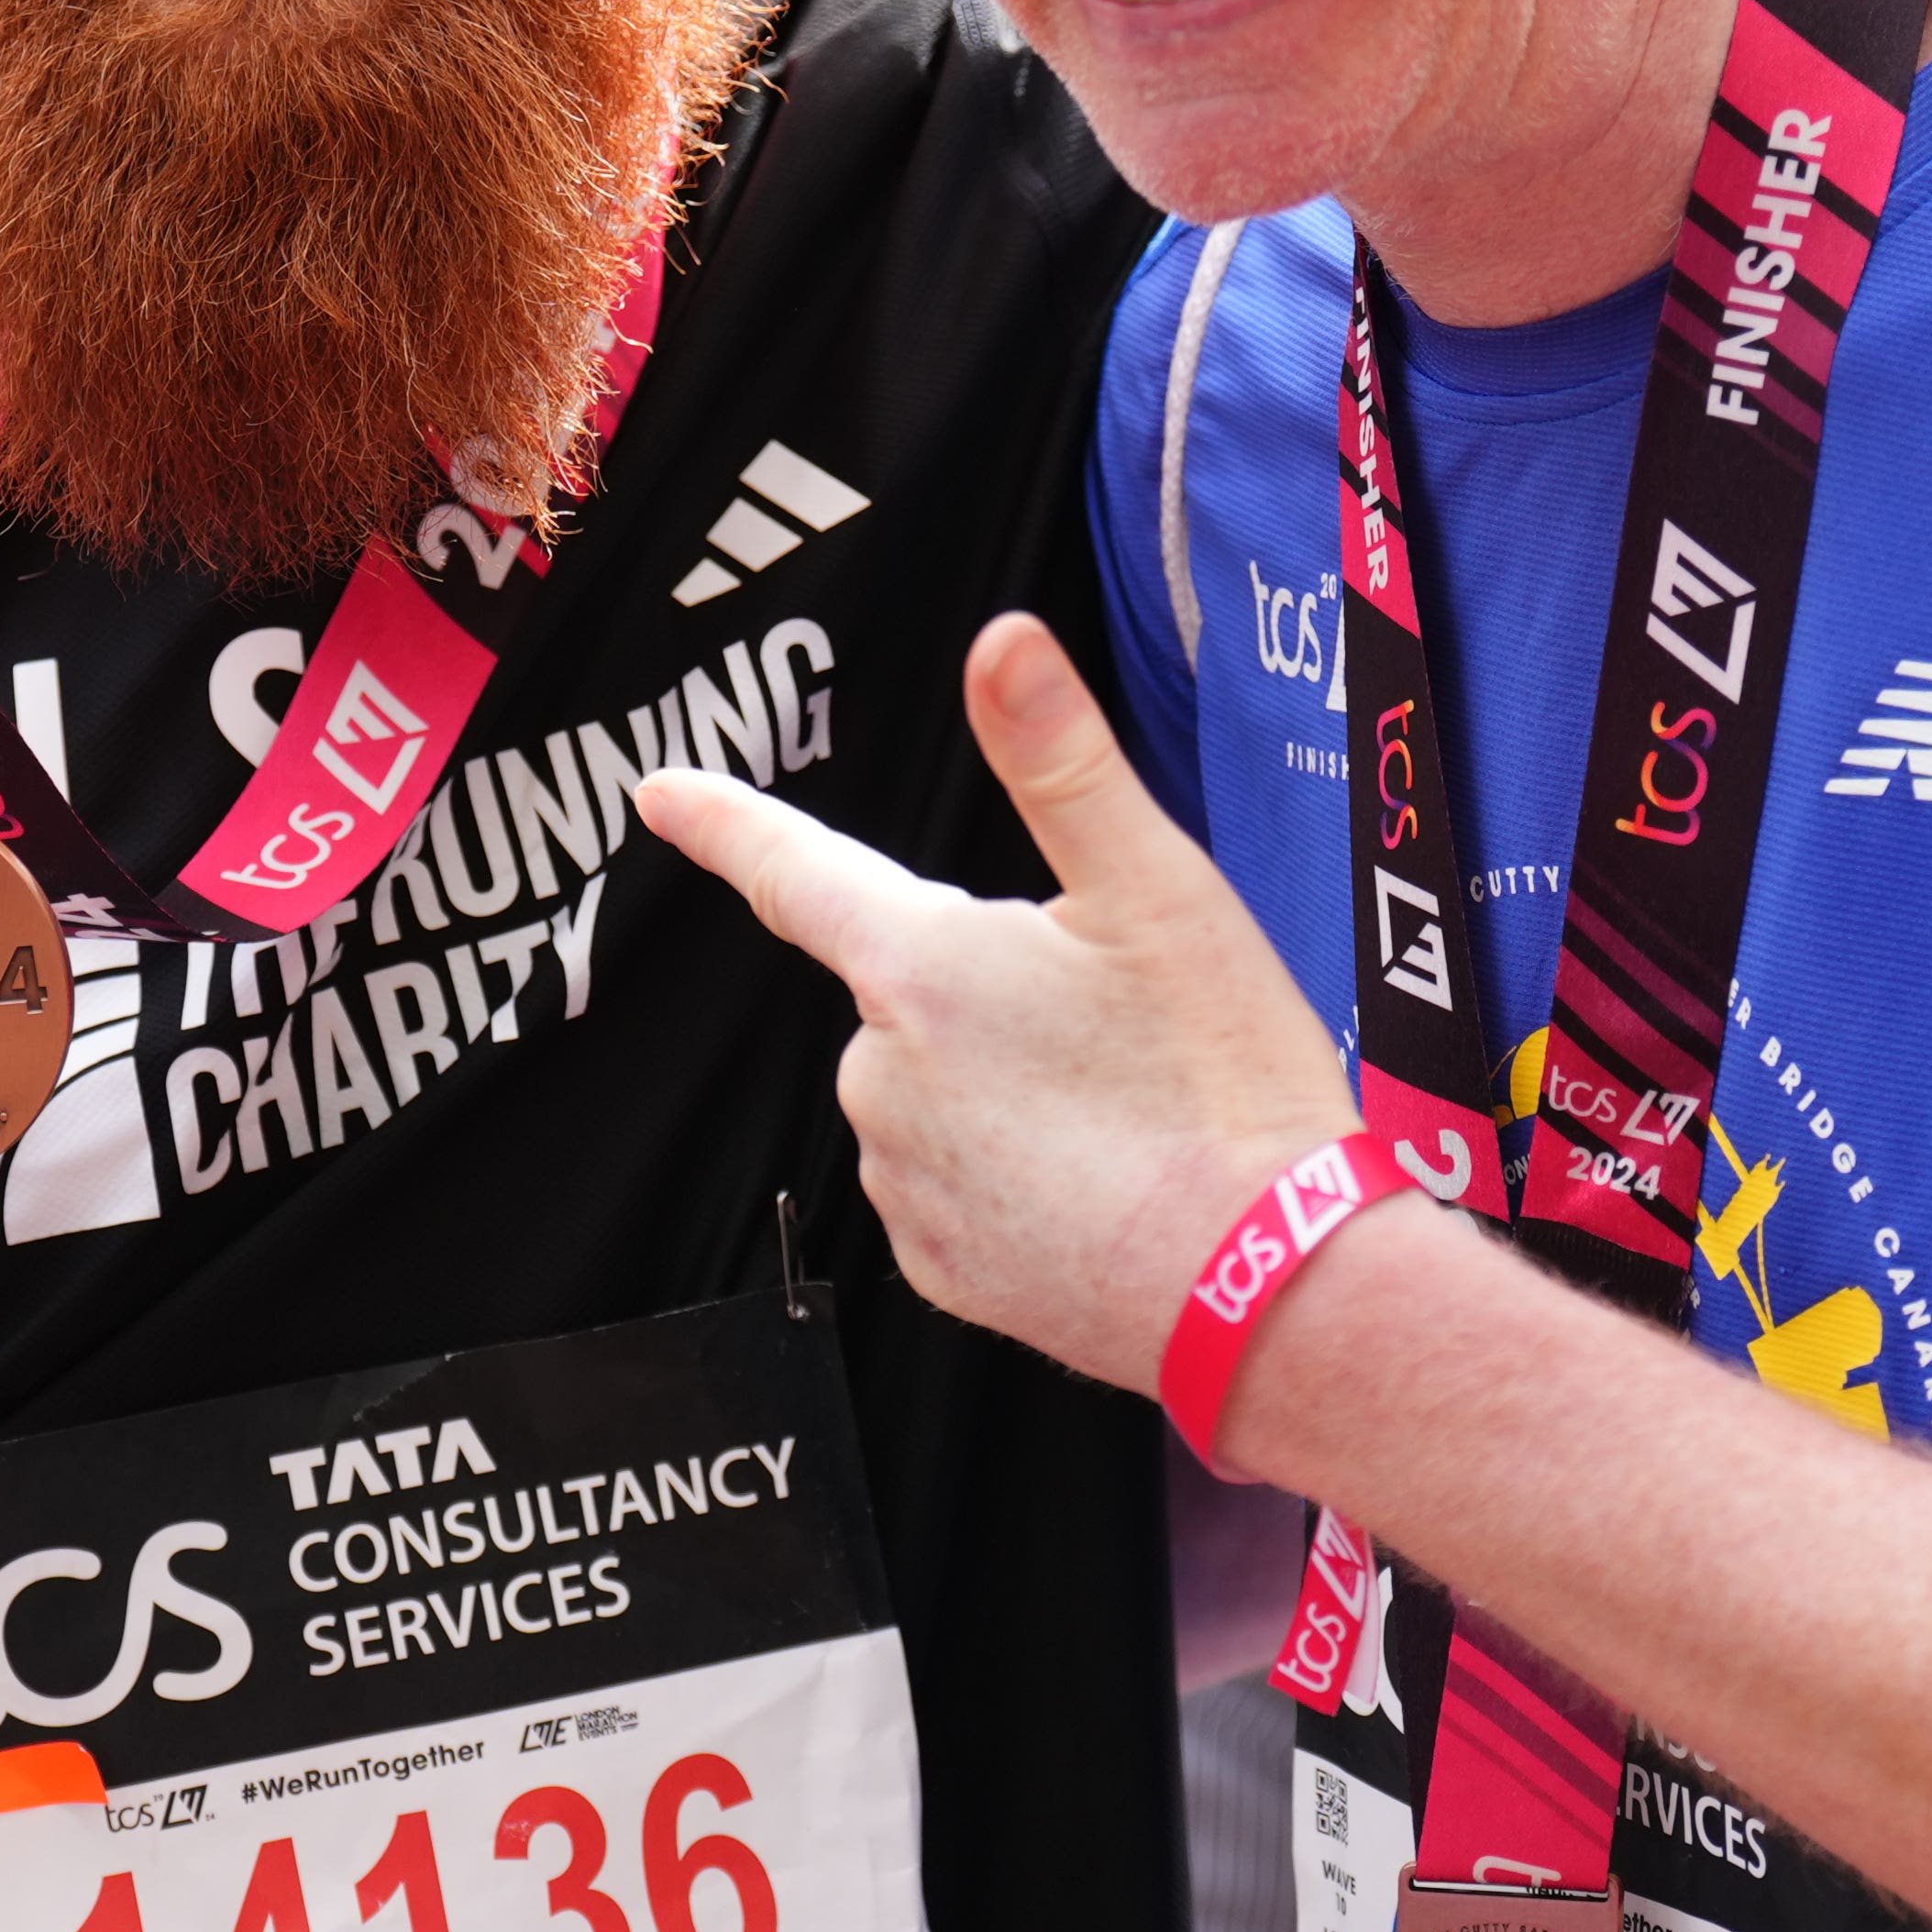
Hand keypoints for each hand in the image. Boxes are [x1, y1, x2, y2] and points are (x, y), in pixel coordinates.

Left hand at [637, 615, 1356, 1392]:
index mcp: (922, 967)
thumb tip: (1001, 640)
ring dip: (1010, 1090)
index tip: (660, 794)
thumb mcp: (1162, 894)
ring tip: (1129, 1116)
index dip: (725, 822)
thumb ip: (1063, 762)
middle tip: (1119, 1030)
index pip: (794, 871)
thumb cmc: (1223, 1084)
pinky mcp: (941, 1271)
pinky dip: (1017, 1180)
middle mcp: (880, 1077)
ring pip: (936, 1094)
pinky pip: (955, 1190)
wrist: (1271, 1291)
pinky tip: (1106, 1190)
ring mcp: (903, 1183)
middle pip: (910, 994)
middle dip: (992, 992)